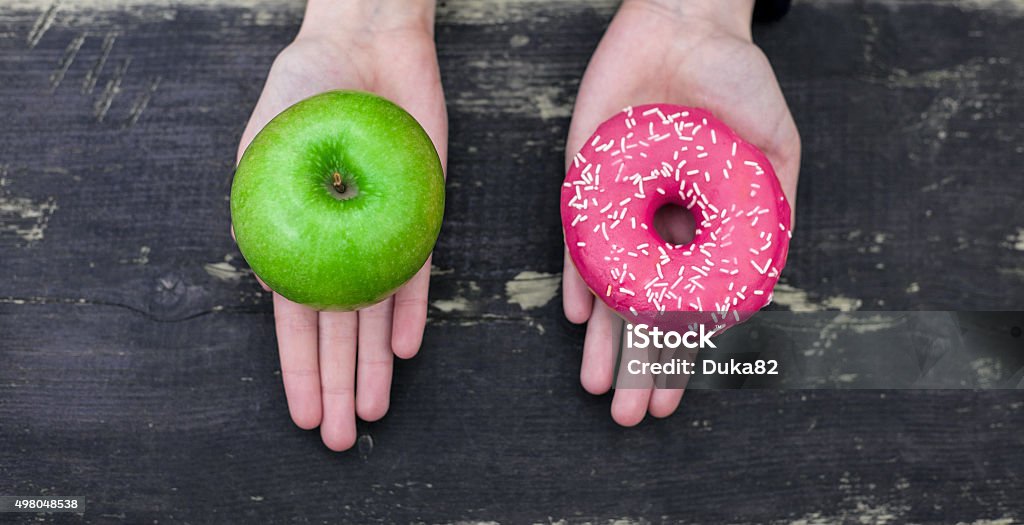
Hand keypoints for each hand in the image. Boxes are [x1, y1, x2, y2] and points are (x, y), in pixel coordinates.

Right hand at [233, 0, 445, 450]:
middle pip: (338, 328)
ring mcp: (380, 232)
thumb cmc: (305, 87)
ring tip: (373, 410)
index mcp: (294, 235)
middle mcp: (338, 243)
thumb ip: (266, 203)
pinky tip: (404, 349)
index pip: (295, 317)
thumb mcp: (267, 143)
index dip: (299, 368)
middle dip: (338, 384)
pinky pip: (417, 270)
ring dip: (373, 364)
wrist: (367, 45)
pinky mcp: (420, 214)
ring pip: (377, 312)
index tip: (305, 413)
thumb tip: (265, 274)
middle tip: (342, 437)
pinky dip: (411, 309)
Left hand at [562, 0, 800, 425]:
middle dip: (639, 364)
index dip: (681, 355)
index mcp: (700, 230)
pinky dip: (580, 274)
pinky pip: (579, 236)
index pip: (687, 306)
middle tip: (629, 416)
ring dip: (605, 339)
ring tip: (599, 387)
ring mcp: (620, 207)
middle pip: (645, 309)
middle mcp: (657, 229)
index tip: (673, 399)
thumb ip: (772, 213)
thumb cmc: (739, 82)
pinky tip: (580, 316)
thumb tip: (759, 282)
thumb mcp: (776, 150)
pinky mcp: (586, 179)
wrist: (687, 25)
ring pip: (610, 285)